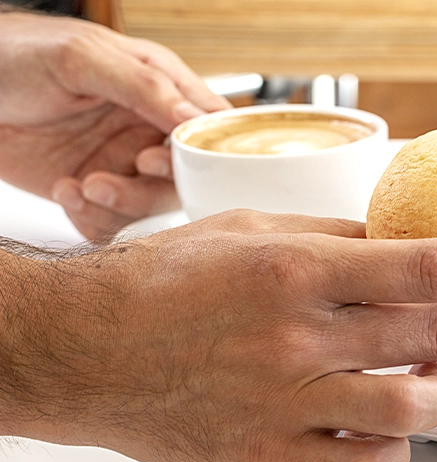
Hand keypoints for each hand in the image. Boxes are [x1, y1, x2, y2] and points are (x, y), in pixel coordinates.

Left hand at [0, 12, 229, 240]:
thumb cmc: (15, 54)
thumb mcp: (83, 58)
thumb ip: (145, 87)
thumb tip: (195, 120)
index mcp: (159, 88)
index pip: (209, 128)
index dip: (198, 153)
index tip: (158, 158)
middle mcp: (145, 129)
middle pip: (184, 178)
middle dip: (151, 188)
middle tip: (120, 174)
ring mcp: (119, 162)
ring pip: (149, 207)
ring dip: (119, 205)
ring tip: (84, 185)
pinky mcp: (90, 191)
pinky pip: (112, 224)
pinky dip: (92, 220)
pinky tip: (65, 191)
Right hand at [0, 210, 436, 461]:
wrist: (84, 349)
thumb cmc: (163, 283)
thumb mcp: (251, 227)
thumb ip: (335, 235)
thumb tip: (404, 241)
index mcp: (298, 270)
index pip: (431, 267)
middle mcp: (299, 337)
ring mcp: (287, 403)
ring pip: (413, 411)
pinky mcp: (270, 456)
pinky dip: (398, 452)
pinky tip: (399, 430)